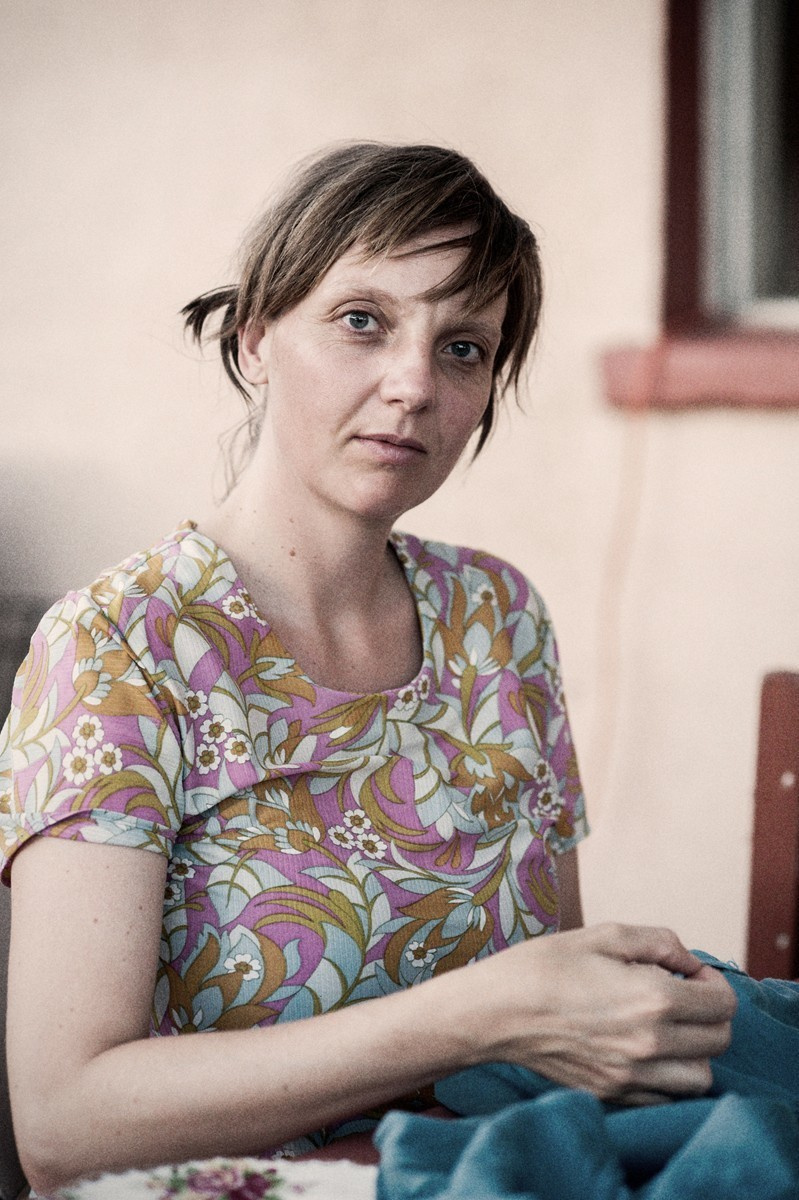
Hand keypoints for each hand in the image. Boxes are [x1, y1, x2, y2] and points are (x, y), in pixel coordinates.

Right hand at [470, 922, 735, 1103]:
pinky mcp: (613, 1095)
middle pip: (719, 1041)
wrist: (496, 1012)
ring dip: (695, 1052)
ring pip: (700, 1078)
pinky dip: (669, 1078)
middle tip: (683, 997)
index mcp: (653, 998)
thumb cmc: (546, 966)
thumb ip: (659, 942)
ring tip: (668, 1029)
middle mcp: (650, 1044)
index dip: (714, 982)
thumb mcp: (605, 934)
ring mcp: (632, 1077)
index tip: (692, 974)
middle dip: (711, 1015)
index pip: (722, 1003)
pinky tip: (646, 1052)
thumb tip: (690, 963)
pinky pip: (667, 1098)